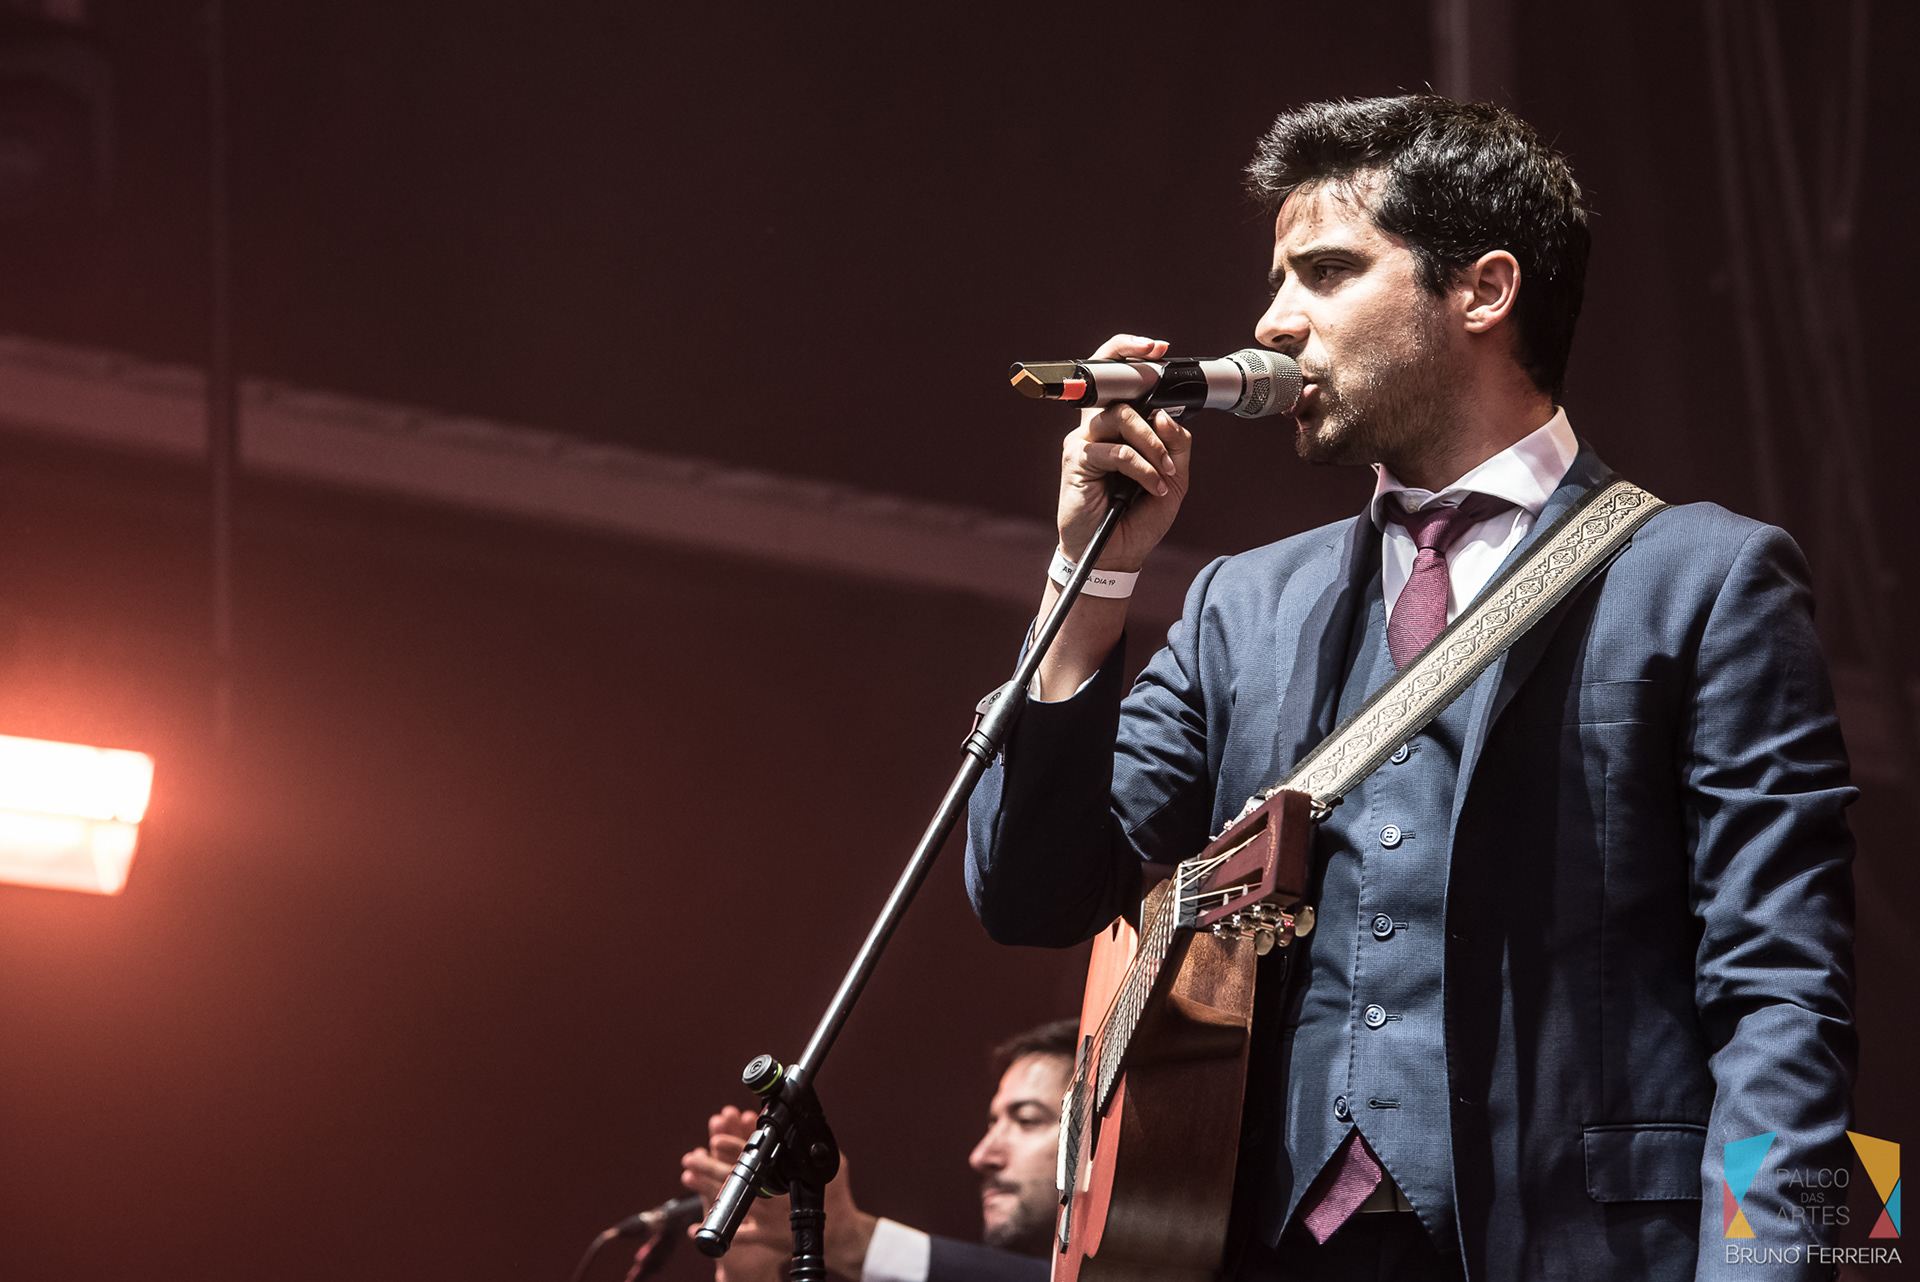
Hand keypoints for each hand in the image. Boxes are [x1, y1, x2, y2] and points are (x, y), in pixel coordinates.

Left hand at [680, 1107, 878, 1280]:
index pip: (754, 1159)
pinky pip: (737, 1237)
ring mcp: (765, 1220)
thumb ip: (814, 1148)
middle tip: (692, 1158)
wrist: (839, 1234)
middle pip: (734, 1180)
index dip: (733, 1147)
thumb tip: (803, 1124)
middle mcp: (770, 1199)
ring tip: (688, 1177)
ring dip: (706, 1190)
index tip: (716, 1138)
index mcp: (783, 1180)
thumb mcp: (832, 1165)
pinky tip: (696, 1229)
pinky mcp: (765, 1238)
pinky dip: (718, 1232)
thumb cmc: (836, 1197)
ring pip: (731, 1204)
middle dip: (710, 1167)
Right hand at [1056, 334, 1192, 572]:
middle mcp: (1098, 428)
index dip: (1129, 353)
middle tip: (1165, 422)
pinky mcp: (1077, 460)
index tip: (1157, 348)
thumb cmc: (1140, 516)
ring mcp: (1084, 442)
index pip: (1116, 379)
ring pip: (1120, 417)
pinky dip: (1142, 468)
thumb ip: (1177, 444)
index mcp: (1119, 426)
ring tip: (1165, 471)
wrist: (1118, 554)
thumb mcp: (1174, 477)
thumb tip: (1165, 415)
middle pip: (1117, 388)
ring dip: (1151, 444)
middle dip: (1146, 395)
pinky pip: (1116, 451)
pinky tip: (1153, 487)